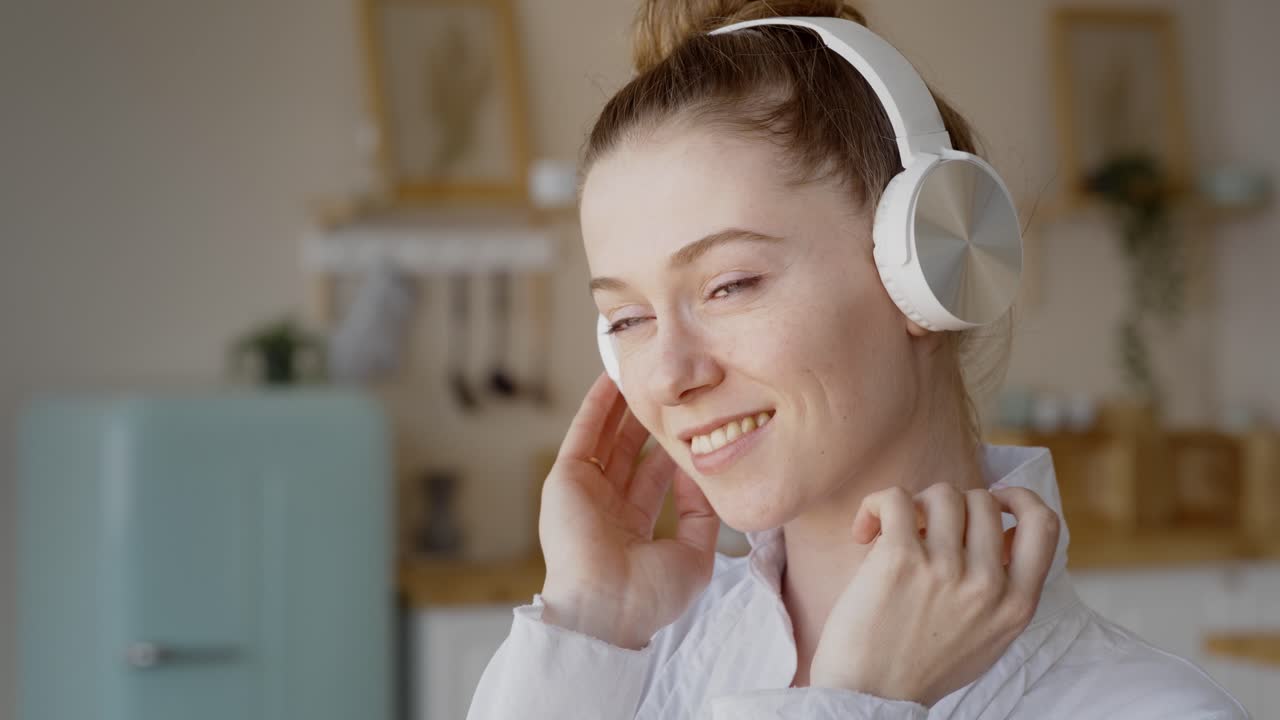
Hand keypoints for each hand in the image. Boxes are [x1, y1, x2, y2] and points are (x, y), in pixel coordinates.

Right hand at [538, 373, 720, 648]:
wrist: (608, 610)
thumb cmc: (649, 595)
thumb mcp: (694, 554)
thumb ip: (701, 513)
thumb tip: (701, 471)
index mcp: (632, 527)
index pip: (653, 477)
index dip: (670, 446)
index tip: (691, 419)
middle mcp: (606, 506)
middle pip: (629, 450)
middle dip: (646, 418)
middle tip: (666, 386)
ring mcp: (584, 492)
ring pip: (606, 437)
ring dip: (621, 405)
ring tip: (640, 370)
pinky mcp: (565, 480)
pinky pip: (583, 434)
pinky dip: (596, 406)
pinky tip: (611, 379)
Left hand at [810, 483, 1059, 706]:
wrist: (871, 697)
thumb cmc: (922, 665)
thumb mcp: (988, 637)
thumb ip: (1005, 590)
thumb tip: (1006, 531)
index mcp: (1017, 605)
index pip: (1044, 524)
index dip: (1019, 498)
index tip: (994, 499)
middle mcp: (988, 585)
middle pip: (982, 501)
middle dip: (952, 506)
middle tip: (924, 532)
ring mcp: (945, 570)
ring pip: (942, 494)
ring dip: (916, 506)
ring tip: (894, 534)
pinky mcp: (900, 559)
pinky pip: (896, 499)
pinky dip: (877, 504)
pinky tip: (865, 532)